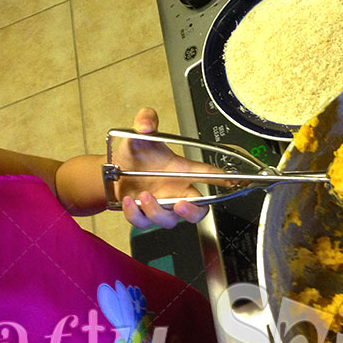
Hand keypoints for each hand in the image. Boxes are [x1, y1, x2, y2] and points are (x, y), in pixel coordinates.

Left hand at [113, 108, 224, 228]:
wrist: (112, 171)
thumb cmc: (134, 155)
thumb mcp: (139, 134)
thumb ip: (145, 120)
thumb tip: (146, 122)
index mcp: (181, 172)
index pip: (208, 175)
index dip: (223, 179)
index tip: (231, 181)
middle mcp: (174, 191)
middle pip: (198, 210)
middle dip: (193, 212)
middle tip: (181, 205)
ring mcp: (160, 205)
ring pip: (169, 220)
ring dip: (157, 211)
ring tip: (144, 195)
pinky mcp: (143, 214)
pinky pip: (144, 222)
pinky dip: (136, 214)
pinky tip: (129, 200)